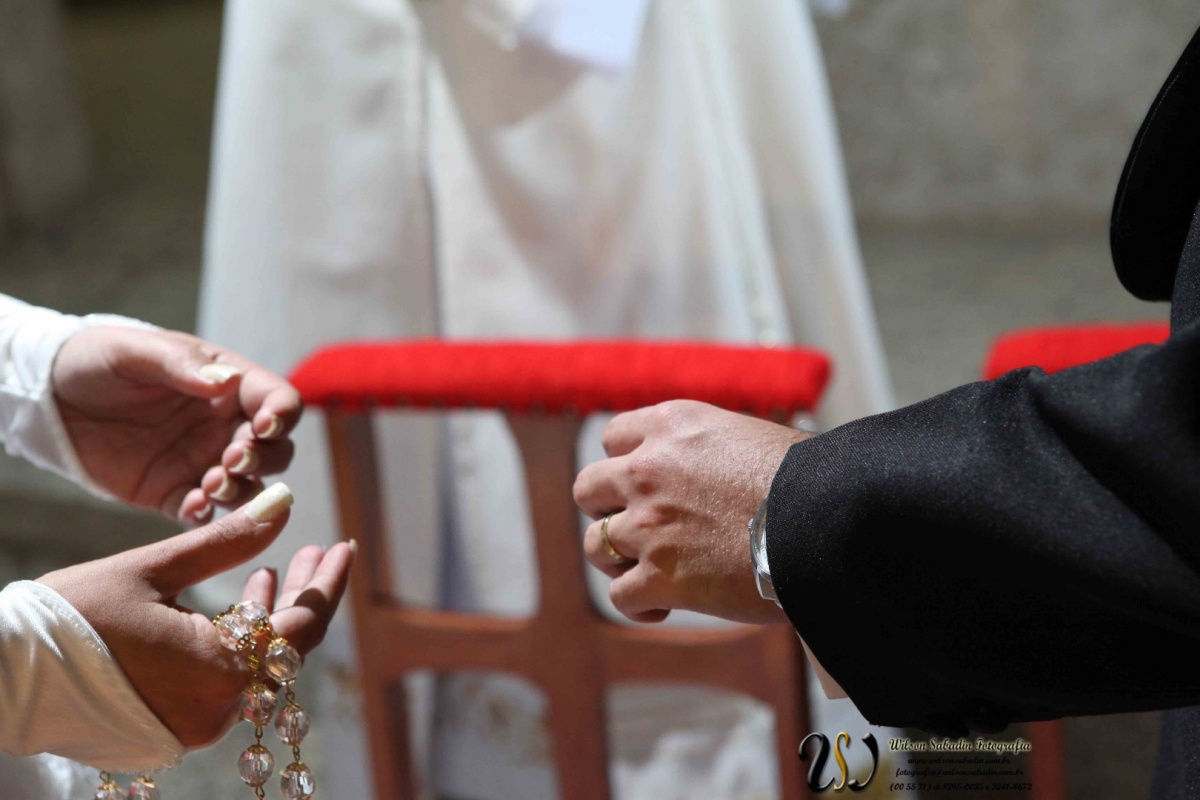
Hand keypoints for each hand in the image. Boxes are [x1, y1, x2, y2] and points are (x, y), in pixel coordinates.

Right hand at [37, 485, 354, 747]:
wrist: (4, 677)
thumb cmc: (71, 617)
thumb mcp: (155, 567)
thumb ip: (228, 539)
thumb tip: (286, 502)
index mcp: (219, 669)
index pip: (303, 625)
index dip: (328, 583)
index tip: (345, 546)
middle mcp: (217, 708)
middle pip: (286, 648)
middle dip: (304, 596)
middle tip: (316, 553)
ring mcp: (196, 724)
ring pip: (257, 665)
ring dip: (269, 618)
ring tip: (271, 571)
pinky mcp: (175, 727)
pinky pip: (227, 681)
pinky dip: (238, 643)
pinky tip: (238, 604)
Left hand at [52, 326, 301, 522]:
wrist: (50, 397)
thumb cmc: (98, 360)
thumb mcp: (134, 351)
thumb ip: (180, 363)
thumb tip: (224, 383)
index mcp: (228, 384)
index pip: (278, 400)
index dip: (283, 415)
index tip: (264, 426)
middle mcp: (225, 425)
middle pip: (276, 450)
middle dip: (264, 458)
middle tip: (231, 458)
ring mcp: (202, 462)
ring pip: (249, 485)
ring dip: (242, 490)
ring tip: (211, 484)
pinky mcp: (173, 492)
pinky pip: (203, 513)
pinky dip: (206, 516)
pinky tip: (191, 507)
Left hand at [573, 400, 809, 624]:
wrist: (829, 519)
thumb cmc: (810, 480)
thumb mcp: (750, 437)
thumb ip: (712, 451)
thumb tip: (714, 475)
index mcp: (672, 426)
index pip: (613, 437)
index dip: (625, 463)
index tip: (643, 483)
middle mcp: (649, 469)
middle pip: (588, 488)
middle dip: (607, 509)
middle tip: (639, 527)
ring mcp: (648, 525)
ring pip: (595, 545)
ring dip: (616, 559)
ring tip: (647, 570)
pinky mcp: (659, 577)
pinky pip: (620, 596)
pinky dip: (638, 605)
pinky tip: (662, 607)